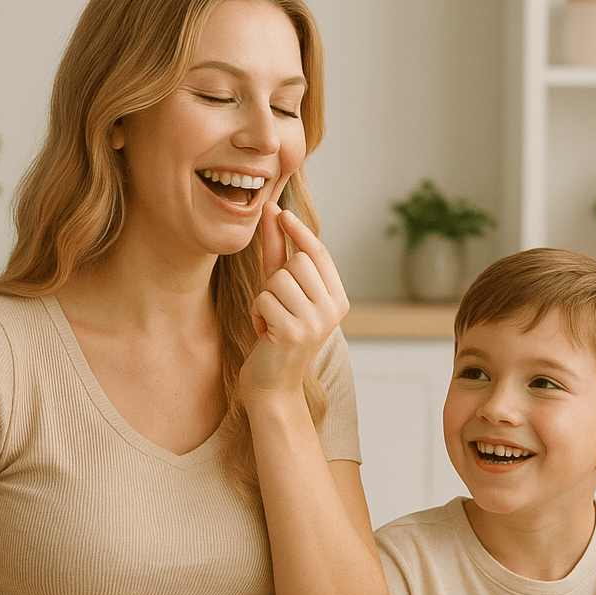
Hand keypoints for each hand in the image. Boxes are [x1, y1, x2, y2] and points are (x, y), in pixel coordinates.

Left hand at [240, 201, 348, 403]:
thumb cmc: (276, 332)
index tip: (279, 211)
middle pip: (298, 262)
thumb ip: (280, 253)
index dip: (298, 231)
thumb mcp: (282, 291)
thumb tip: (274, 212)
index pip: (319, 254)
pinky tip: (264, 331)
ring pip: (279, 279)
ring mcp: (316, 322)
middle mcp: (333, 310)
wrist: (272, 382)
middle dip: (277, 277)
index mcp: (338, 299)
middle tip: (277, 304)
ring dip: (265, 296)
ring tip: (270, 319)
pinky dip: (257, 312)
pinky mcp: (294, 332)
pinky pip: (265, 299)